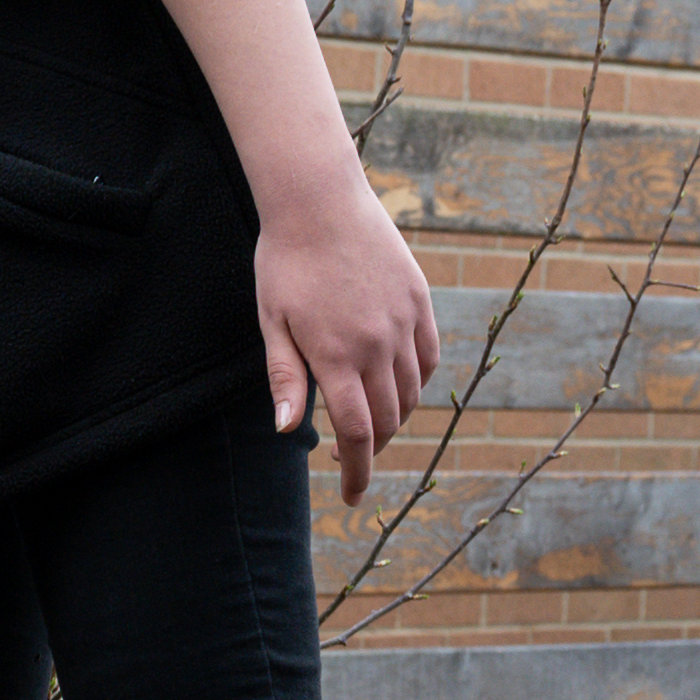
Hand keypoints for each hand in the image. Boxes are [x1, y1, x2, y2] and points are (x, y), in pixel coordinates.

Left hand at [254, 191, 439, 502]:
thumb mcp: (272, 322)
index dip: (357, 473)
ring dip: (393, 419)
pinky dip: (415, 383)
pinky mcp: (420, 301)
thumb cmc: (285, 262)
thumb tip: (288, 431)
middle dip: (370, 449)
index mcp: (336, 356)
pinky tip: (395, 386)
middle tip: (346, 454)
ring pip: (411, 394)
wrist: (320, 200)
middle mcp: (377, 345)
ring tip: (367, 420)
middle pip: (387, 421)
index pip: (357, 434)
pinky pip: (427, 359)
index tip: (352, 498)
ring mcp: (403, 322)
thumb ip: (285, 377)